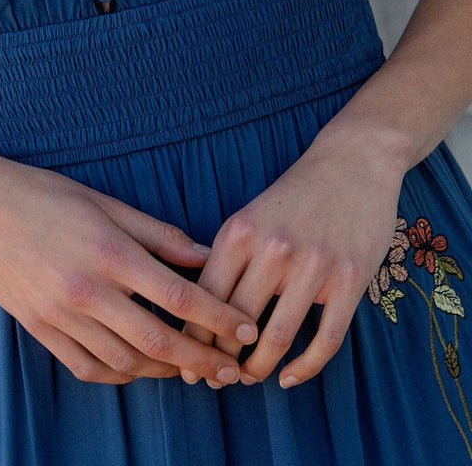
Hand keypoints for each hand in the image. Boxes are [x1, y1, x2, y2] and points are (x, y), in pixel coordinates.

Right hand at [0, 151, 257, 384]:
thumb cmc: (47, 195)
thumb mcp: (106, 203)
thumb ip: (158, 234)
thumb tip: (205, 256)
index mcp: (110, 252)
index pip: (178, 297)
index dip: (218, 318)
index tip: (245, 329)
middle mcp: (86, 290)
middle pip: (158, 341)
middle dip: (201, 359)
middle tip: (229, 370)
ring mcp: (60, 314)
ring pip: (126, 361)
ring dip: (164, 371)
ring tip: (189, 368)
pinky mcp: (39, 328)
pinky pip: (88, 367)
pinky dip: (120, 374)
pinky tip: (139, 368)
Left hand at [179, 127, 405, 389]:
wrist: (354, 161)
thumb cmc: (296, 194)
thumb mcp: (250, 215)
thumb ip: (228, 256)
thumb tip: (196, 306)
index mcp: (240, 231)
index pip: (204, 295)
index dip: (192, 336)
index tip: (186, 361)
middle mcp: (273, 248)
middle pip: (235, 322)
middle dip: (220, 360)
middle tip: (214, 379)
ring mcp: (314, 265)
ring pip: (276, 338)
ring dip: (258, 369)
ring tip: (248, 379)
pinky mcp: (350, 280)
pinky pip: (324, 339)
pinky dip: (304, 368)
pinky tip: (289, 378)